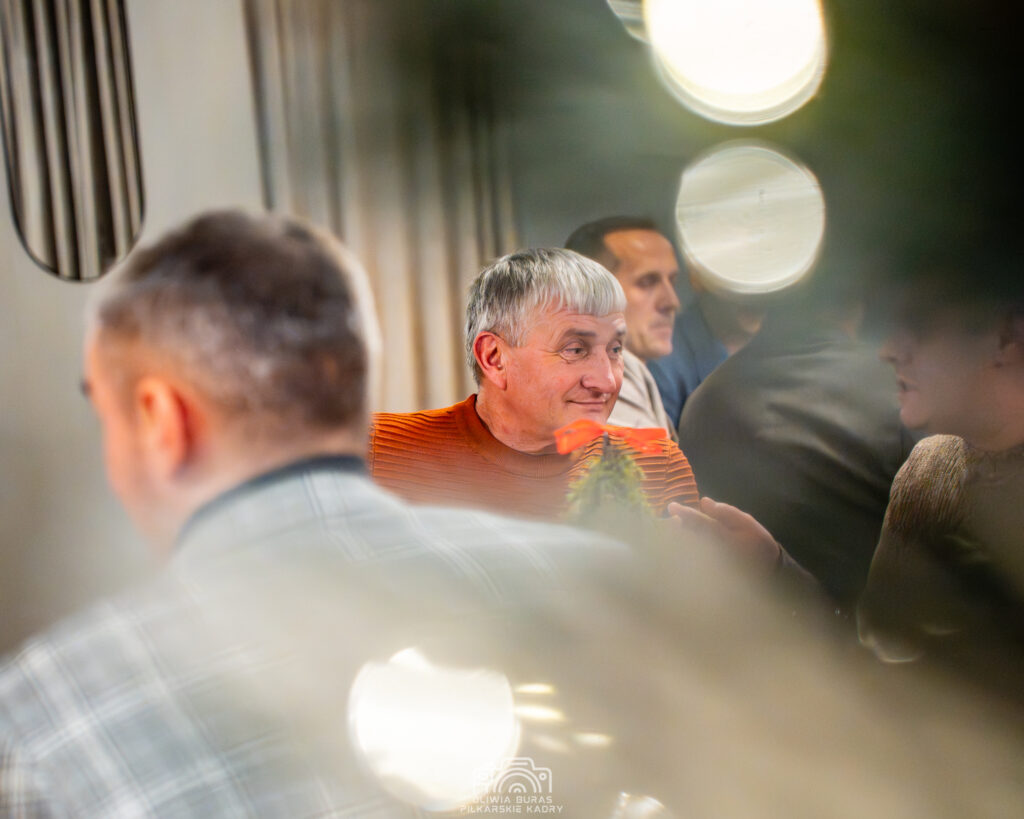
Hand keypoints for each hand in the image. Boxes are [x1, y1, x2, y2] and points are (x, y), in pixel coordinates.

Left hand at [667, 497, 781, 570]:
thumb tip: (704, 502)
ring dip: (676, 541)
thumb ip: (726, 512)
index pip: (701, 525)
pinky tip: (676, 545)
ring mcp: (710, 568)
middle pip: (689, 541)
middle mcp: (715, 556)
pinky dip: (680, 554)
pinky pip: (688, 565)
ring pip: (687, 554)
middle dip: (675, 530)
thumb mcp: (747, 523)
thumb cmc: (756, 543)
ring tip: (672, 530)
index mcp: (726, 540)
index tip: (672, 506)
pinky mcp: (706, 577)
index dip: (686, 514)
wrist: (767, 571)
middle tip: (669, 520)